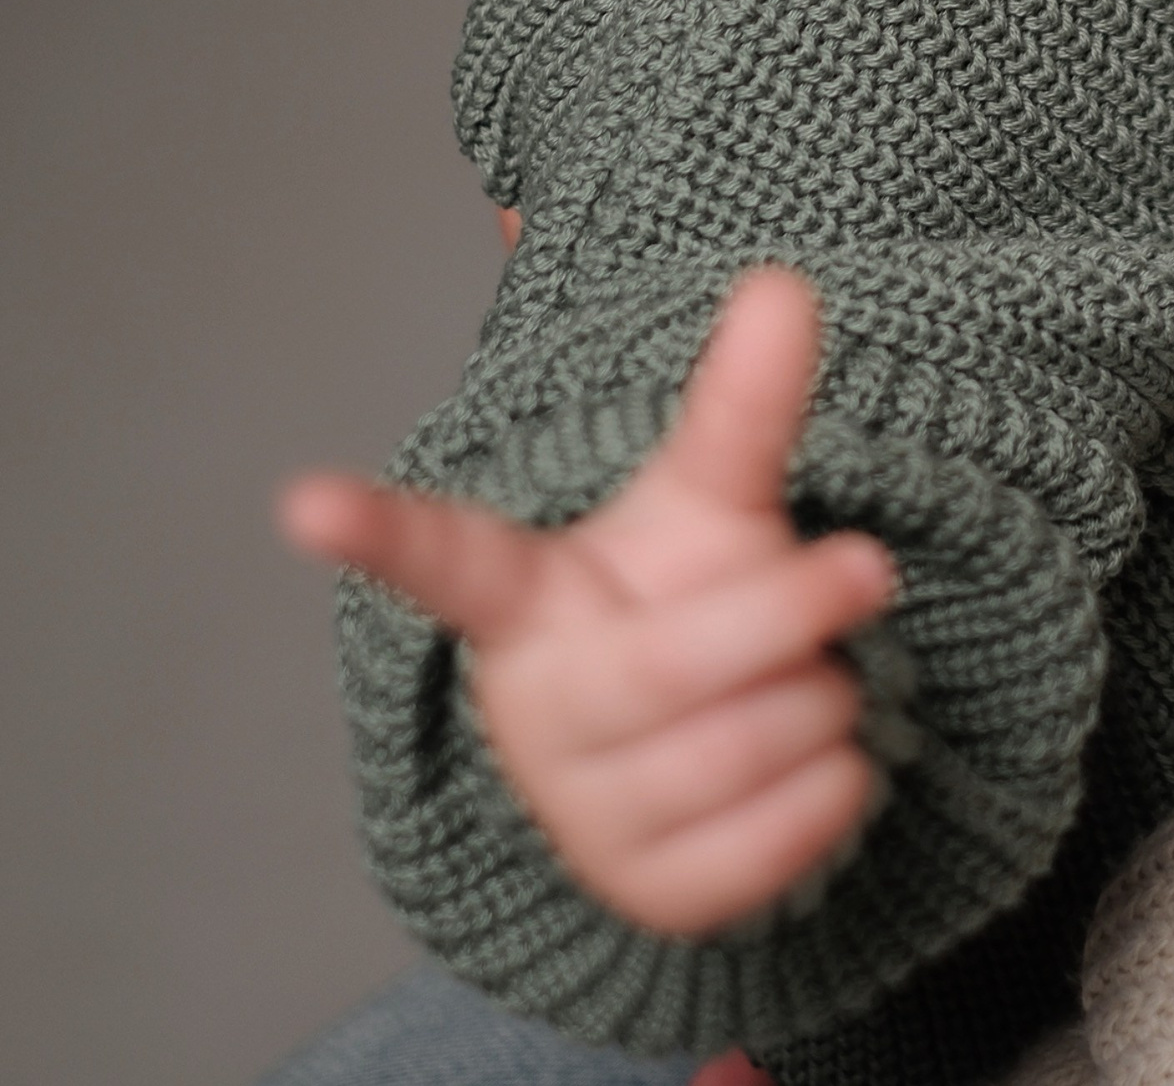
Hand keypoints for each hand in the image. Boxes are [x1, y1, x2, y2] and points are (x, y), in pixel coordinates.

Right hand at [281, 268, 895, 936]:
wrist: (702, 739)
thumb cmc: (681, 594)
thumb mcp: (710, 495)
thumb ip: (742, 399)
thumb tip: (785, 281)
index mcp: (527, 597)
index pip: (445, 557)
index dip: (376, 530)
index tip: (303, 500)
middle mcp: (535, 708)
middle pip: (666, 664)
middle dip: (789, 608)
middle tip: (868, 567)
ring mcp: (579, 813)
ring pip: (734, 753)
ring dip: (822, 698)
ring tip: (823, 671)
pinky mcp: (643, 894)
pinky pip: (761, 848)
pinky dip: (831, 790)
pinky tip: (831, 755)